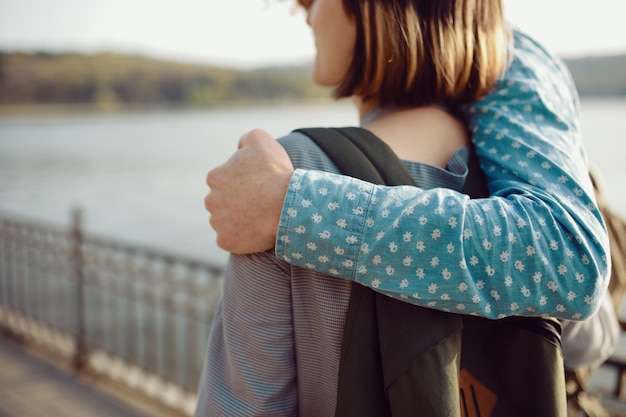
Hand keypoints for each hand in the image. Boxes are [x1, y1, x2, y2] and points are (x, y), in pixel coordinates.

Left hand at [205, 129, 293, 253]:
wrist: (287, 204)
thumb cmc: (275, 172)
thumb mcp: (261, 140)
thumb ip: (246, 138)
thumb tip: (239, 146)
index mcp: (215, 177)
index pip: (224, 180)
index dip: (242, 182)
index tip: (258, 185)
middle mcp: (210, 200)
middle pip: (222, 202)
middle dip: (236, 202)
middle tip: (259, 202)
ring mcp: (217, 223)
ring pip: (225, 221)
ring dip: (238, 220)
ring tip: (259, 217)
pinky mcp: (225, 241)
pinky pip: (230, 240)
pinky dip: (240, 238)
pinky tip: (255, 231)